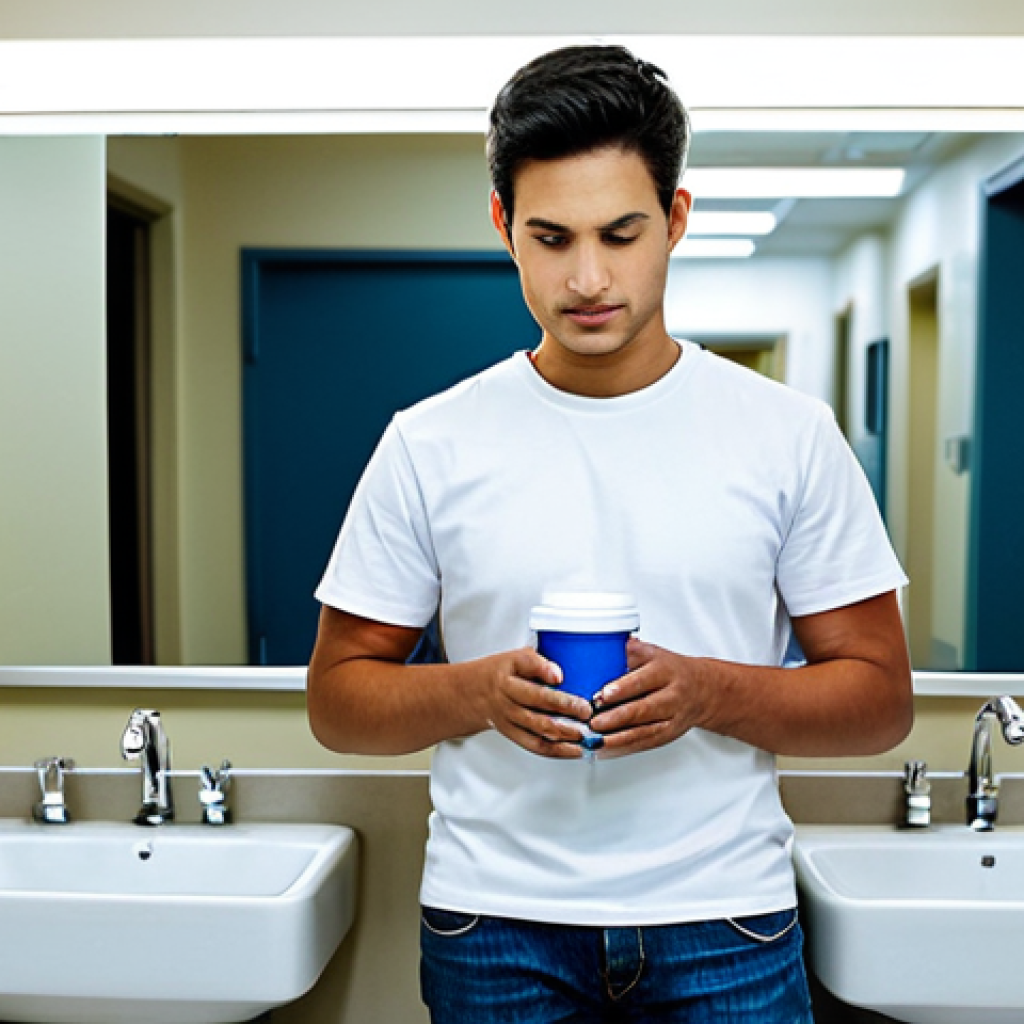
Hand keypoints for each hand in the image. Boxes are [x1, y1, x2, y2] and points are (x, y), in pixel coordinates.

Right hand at [474, 647, 592, 758]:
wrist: (471, 694)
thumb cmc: (499, 673)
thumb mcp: (514, 658)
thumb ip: (537, 663)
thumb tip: (558, 675)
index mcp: (508, 674)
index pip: (526, 667)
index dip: (544, 671)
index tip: (560, 676)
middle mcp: (508, 697)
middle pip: (537, 702)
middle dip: (565, 707)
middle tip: (585, 710)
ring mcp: (510, 718)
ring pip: (538, 728)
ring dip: (564, 733)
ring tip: (584, 733)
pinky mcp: (513, 734)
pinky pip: (536, 745)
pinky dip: (557, 750)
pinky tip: (574, 749)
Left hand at [588, 638, 707, 756]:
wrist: (701, 689)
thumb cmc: (669, 669)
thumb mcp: (651, 652)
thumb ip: (628, 651)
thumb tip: (601, 648)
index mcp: (665, 670)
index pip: (643, 680)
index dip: (622, 688)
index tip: (603, 694)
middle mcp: (671, 695)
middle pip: (644, 709)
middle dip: (617, 717)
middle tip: (594, 721)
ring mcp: (672, 717)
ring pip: (644, 731)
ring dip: (618, 738)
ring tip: (597, 739)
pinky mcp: (668, 734)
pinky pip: (645, 743)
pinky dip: (624, 748)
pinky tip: (607, 749)